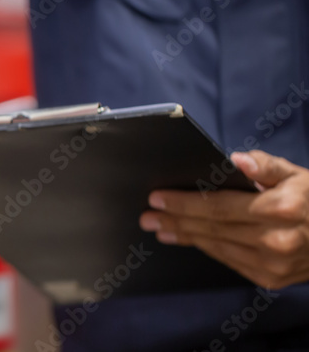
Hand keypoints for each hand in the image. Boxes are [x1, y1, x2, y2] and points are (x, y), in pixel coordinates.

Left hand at [140, 150, 308, 288]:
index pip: (219, 206)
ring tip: (161, 228)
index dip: (184, 203)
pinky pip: (229, 262)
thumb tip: (239, 160)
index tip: (157, 198)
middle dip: (175, 221)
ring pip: (217, 248)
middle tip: (147, 216)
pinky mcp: (271, 280)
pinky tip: (190, 240)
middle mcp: (275, 240)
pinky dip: (207, 249)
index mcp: (280, 210)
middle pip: (212, 229)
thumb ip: (267, 166)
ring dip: (186, 237)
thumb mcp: (299, 175)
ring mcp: (273, 265)